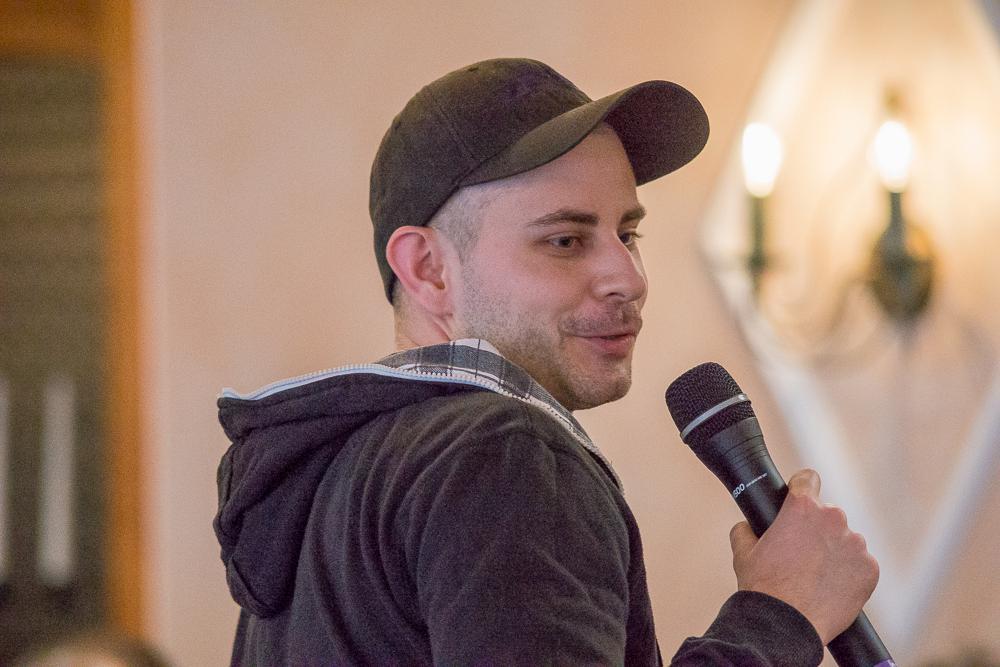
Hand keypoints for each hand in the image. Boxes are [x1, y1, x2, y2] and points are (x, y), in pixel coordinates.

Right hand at [728, 469, 878, 643]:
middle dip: (817, 529)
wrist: (786, 624)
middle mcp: (833, 518)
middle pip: (827, 514)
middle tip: (802, 554)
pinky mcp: (870, 569)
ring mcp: (855, 544)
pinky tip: (831, 588)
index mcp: (802, 507)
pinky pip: (860, 564)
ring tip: (816, 577)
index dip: (802, 488)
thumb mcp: (743, 551)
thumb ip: (747, 529)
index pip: (808, 478)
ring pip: (845, 540)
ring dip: (834, 551)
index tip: (801, 498)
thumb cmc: (763, 587)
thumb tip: (748, 527)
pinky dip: (849, 573)